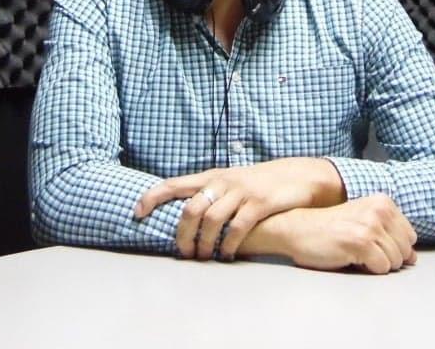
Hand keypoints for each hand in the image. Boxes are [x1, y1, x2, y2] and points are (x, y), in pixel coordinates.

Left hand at [133, 158, 345, 259]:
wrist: (297, 176)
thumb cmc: (259, 184)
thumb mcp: (231, 182)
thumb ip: (210, 194)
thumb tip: (183, 216)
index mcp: (211, 176)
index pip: (173, 183)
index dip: (152, 196)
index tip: (137, 212)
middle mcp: (223, 181)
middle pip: (190, 209)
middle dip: (182, 235)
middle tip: (183, 253)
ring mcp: (241, 191)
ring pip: (211, 220)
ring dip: (204, 244)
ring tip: (204, 258)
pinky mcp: (259, 203)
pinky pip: (236, 228)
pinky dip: (228, 245)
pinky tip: (227, 255)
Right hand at [239, 195, 417, 273]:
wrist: (299, 228)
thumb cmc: (330, 228)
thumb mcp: (364, 222)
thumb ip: (390, 235)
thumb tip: (413, 258)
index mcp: (383, 202)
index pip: (410, 237)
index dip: (394, 247)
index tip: (373, 244)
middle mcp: (380, 211)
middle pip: (406, 251)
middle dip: (388, 258)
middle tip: (364, 251)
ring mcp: (371, 225)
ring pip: (395, 261)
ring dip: (377, 264)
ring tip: (356, 253)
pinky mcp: (361, 242)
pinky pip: (381, 268)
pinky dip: (368, 269)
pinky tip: (351, 257)